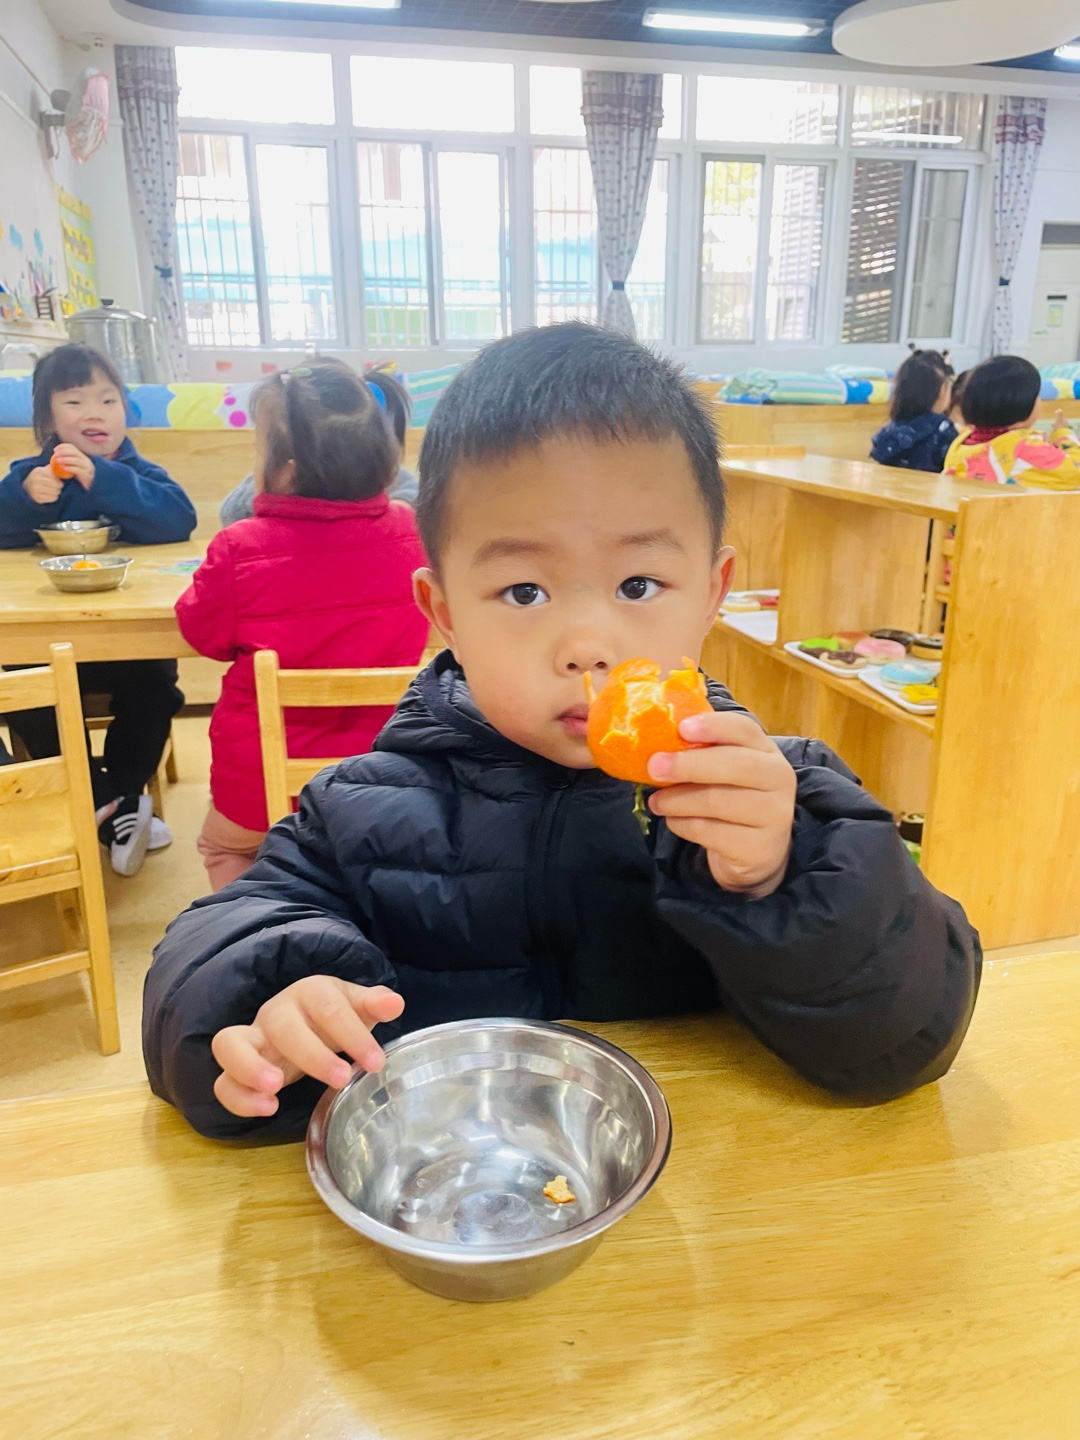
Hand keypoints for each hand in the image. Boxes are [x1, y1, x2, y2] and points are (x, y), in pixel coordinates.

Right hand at [22, 466, 63, 503]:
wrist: (27, 488)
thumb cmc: (39, 478)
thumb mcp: (44, 470)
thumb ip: (53, 468)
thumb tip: (64, 465)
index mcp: (38, 471)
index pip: (54, 475)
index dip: (58, 479)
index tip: (58, 480)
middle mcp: (35, 479)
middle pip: (56, 484)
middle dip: (59, 486)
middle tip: (58, 486)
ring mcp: (35, 489)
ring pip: (55, 491)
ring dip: (57, 492)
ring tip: (55, 490)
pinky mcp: (37, 498)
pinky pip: (53, 498)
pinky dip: (54, 497)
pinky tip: (51, 495)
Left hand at [51, 443, 94, 487]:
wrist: (91, 486)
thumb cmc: (79, 476)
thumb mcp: (74, 466)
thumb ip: (67, 461)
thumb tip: (54, 457)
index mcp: (81, 456)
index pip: (72, 447)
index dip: (62, 447)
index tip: (54, 450)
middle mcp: (85, 460)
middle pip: (74, 452)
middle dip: (63, 451)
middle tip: (55, 455)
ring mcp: (87, 467)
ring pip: (76, 460)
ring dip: (65, 459)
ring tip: (57, 461)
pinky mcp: (87, 475)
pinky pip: (78, 470)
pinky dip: (71, 468)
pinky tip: (64, 468)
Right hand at [211, 977, 404, 1117]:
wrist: (302, 1020)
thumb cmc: (332, 1016)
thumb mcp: (355, 1007)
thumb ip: (373, 1004)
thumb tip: (395, 1003)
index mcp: (309, 993)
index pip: (327, 1005)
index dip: (352, 1033)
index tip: (376, 1062)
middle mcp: (275, 1013)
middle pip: (282, 1025)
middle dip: (311, 1054)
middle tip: (341, 1079)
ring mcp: (251, 1040)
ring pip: (229, 1044)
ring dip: (250, 1068)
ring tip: (276, 1091)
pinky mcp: (236, 1069)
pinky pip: (222, 1081)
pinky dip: (239, 1098)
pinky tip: (268, 1109)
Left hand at [647, 710, 796, 897]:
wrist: (755, 852)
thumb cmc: (732, 799)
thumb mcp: (724, 771)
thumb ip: (702, 752)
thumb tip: (658, 738)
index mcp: (766, 750)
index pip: (745, 729)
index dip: (714, 726)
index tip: (682, 728)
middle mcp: (778, 778)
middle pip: (737, 765)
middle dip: (690, 764)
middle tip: (654, 767)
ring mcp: (774, 814)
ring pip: (719, 801)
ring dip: (678, 800)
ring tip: (657, 801)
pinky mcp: (758, 847)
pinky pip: (711, 832)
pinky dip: (683, 824)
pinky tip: (674, 821)